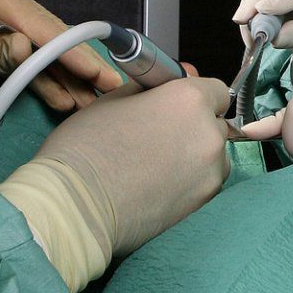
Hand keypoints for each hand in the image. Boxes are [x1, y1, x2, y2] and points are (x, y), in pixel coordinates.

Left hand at [0, 0, 125, 113]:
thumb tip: (29, 49)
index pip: (38, 21)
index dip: (69, 48)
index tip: (96, 69)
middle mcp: (3, 1)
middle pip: (50, 35)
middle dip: (79, 62)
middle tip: (111, 85)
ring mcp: (5, 26)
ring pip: (46, 53)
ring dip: (69, 78)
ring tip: (96, 101)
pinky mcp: (2, 52)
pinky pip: (32, 68)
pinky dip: (49, 85)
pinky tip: (69, 101)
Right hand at [35, 76, 232, 254]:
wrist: (75, 207)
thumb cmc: (85, 148)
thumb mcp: (114, 99)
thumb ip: (152, 88)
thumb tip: (173, 84)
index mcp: (189, 100)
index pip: (217, 91)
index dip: (195, 96)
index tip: (176, 105)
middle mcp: (209, 134)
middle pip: (216, 124)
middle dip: (194, 126)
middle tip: (158, 137)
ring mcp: (210, 173)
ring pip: (213, 156)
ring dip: (194, 156)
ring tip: (155, 165)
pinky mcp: (203, 204)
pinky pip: (205, 183)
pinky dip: (189, 182)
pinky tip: (157, 185)